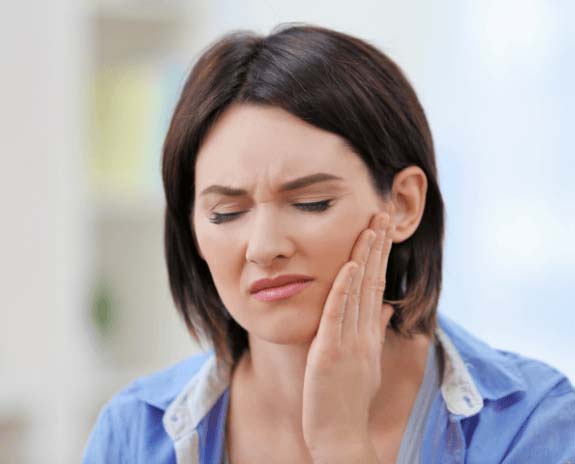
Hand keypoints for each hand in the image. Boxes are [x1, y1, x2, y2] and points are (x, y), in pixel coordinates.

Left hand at [302, 208, 395, 459]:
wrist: (340, 436)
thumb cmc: (348, 398)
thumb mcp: (366, 360)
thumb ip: (375, 330)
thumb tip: (386, 306)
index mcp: (369, 333)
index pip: (376, 285)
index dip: (380, 255)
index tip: (382, 228)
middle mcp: (364, 333)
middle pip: (372, 280)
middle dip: (377, 246)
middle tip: (382, 213)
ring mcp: (349, 342)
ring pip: (358, 292)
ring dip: (364, 257)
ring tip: (370, 226)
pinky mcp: (330, 353)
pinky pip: (338, 316)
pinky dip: (343, 290)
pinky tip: (348, 266)